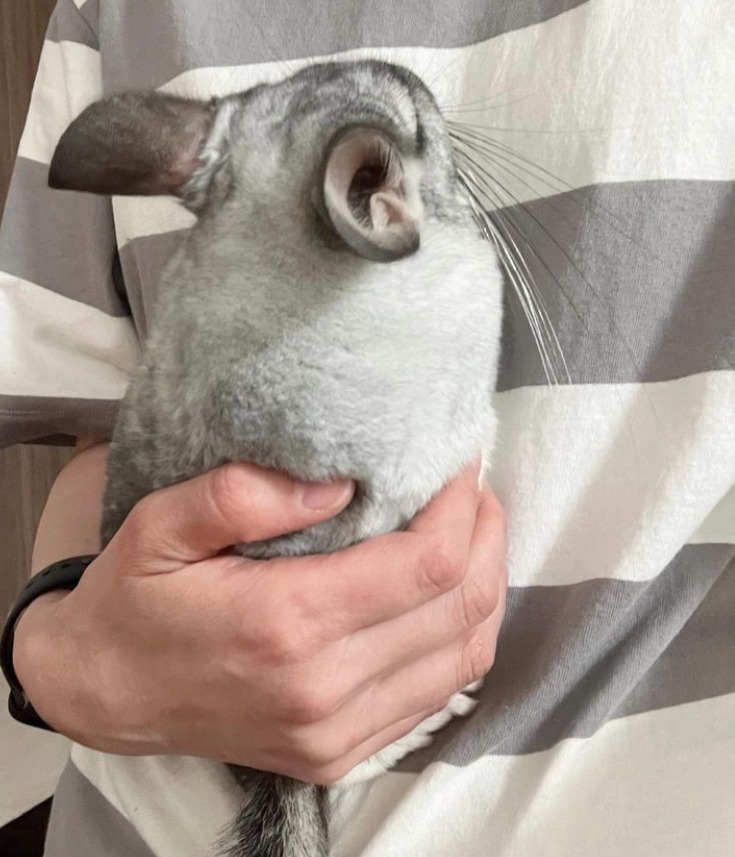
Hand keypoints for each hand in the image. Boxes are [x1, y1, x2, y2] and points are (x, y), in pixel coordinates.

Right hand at [14, 458, 505, 784]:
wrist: (103, 695)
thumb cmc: (135, 600)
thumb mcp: (160, 526)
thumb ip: (241, 495)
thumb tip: (339, 482)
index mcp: (286, 623)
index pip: (426, 563)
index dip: (461, 507)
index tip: (460, 463)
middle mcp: (324, 689)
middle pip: (459, 606)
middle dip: (485, 535)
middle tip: (474, 490)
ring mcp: (336, 732)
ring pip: (464, 655)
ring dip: (485, 585)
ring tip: (472, 533)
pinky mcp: (339, 754)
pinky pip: (437, 695)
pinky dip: (462, 638)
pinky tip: (447, 596)